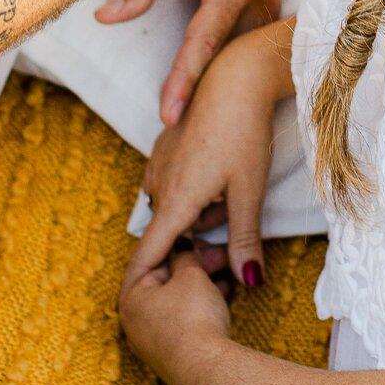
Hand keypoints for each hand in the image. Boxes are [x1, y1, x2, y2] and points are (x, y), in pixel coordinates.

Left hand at [94, 0, 281, 124]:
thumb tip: (107, 18)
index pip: (205, 42)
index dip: (185, 80)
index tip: (170, 114)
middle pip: (230, 58)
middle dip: (208, 95)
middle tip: (178, 133)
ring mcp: (271, 2)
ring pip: (244, 53)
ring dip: (222, 82)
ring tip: (194, 120)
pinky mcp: (271, 4)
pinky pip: (251, 42)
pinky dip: (233, 63)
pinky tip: (217, 87)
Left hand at [119, 246, 232, 384]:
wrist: (208, 371)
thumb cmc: (192, 320)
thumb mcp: (191, 275)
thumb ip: (185, 255)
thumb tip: (182, 247)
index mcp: (131, 298)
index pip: (146, 258)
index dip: (170, 240)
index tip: (188, 229)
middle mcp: (136, 322)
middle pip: (163, 280)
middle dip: (191, 263)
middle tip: (213, 250)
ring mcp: (154, 340)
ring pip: (177, 300)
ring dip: (199, 282)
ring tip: (224, 269)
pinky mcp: (173, 352)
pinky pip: (185, 318)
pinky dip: (201, 303)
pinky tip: (223, 292)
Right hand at [126, 25, 281, 286]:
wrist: (236, 77)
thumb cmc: (244, 133)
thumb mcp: (249, 191)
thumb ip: (244, 241)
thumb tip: (248, 284)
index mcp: (175, 199)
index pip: (151, 253)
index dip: (145, 280)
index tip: (135, 307)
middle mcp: (158, 182)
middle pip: (175, 230)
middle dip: (203, 230)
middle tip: (234, 204)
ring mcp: (158, 162)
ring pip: (178, 205)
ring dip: (202, 206)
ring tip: (230, 179)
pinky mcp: (163, 146)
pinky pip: (176, 181)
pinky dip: (197, 184)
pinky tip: (219, 161)